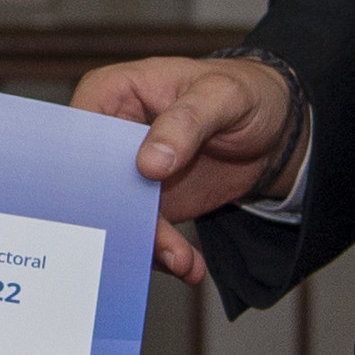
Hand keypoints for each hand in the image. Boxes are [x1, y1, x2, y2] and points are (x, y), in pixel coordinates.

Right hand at [72, 52, 297, 288]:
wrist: (274, 129)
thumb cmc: (244, 91)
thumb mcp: (221, 96)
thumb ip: (186, 123)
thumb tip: (149, 162)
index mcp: (111, 93)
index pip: (79, 133)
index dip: (87, 169)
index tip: (110, 202)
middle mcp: (110, 134)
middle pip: (94, 183)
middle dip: (118, 219)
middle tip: (149, 243)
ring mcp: (128, 172)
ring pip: (118, 216)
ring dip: (146, 245)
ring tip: (182, 260)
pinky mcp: (148, 203)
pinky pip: (143, 233)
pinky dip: (163, 253)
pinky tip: (188, 263)